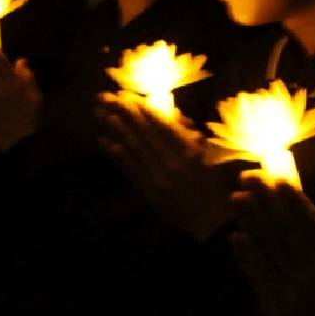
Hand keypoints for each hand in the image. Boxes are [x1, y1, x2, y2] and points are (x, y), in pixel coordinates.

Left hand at [97, 96, 236, 240]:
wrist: (210, 220)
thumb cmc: (213, 183)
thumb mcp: (209, 154)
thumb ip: (191, 133)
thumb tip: (172, 113)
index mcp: (190, 152)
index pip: (162, 124)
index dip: (143, 108)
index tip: (128, 94)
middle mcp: (173, 163)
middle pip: (144, 133)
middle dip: (124, 113)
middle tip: (107, 97)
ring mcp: (159, 179)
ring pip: (134, 149)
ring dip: (116, 130)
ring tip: (100, 114)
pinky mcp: (150, 192)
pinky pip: (130, 170)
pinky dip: (117, 156)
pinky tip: (105, 142)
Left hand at [230, 173, 314, 315]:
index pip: (311, 223)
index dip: (293, 200)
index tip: (278, 178)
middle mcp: (311, 274)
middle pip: (284, 230)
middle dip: (265, 200)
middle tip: (248, 175)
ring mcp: (291, 291)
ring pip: (268, 249)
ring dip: (251, 221)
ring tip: (236, 197)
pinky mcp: (276, 309)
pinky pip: (258, 278)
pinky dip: (246, 257)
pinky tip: (236, 237)